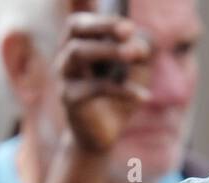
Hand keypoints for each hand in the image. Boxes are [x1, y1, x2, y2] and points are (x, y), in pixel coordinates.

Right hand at [56, 8, 151, 153]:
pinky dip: (122, 89)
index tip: (129, 27)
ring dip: (108, 49)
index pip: (82, 22)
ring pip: (78, 52)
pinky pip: (95, 87)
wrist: (103, 136)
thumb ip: (139, 51)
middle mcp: (67, 56)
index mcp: (79, 43)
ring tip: (133, 54)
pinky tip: (144, 96)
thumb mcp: (135, 70)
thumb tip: (137, 44)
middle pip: (75, 30)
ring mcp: (65, 76)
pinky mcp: (69, 98)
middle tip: (128, 30)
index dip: (103, 20)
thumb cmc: (117, 97)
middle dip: (102, 26)